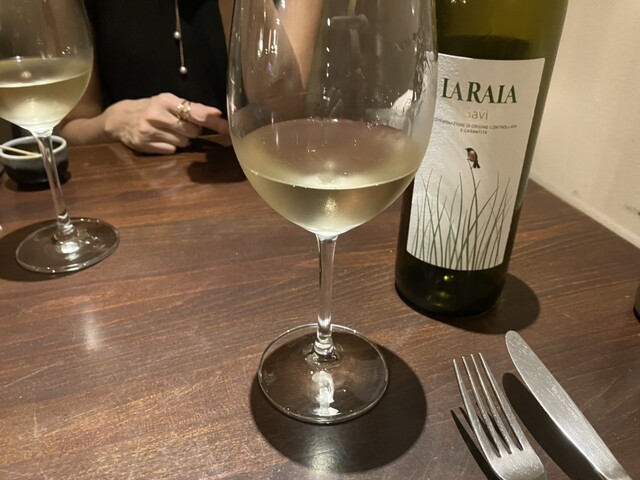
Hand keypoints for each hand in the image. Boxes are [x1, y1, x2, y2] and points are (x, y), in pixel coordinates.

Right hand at [104, 93, 228, 153]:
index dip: (211, 120)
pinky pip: (171, 150)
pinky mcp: (144, 144)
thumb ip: (192, 108)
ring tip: (169, 131)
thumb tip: (216, 114)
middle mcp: (156, 114)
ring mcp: (149, 130)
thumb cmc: (151, 109)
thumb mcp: (169, 102)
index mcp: (165, 100)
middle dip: (193, 130)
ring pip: (183, 142)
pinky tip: (162, 139)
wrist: (120, 119)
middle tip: (182, 126)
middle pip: (191, 130)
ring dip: (182, 139)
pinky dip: (171, 146)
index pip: (193, 112)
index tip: (225, 126)